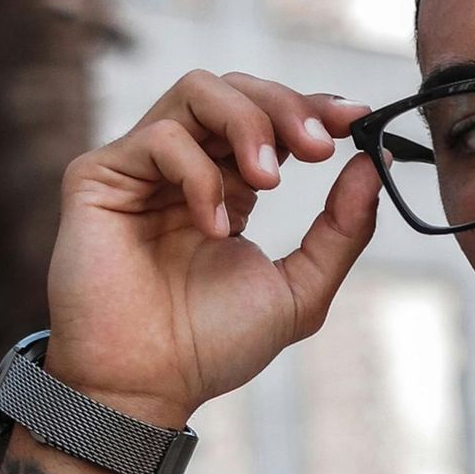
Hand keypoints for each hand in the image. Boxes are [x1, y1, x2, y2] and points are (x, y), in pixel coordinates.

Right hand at [43, 72, 383, 427]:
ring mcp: (142, 167)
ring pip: (197, 90)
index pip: (270, 118)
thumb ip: (341, 230)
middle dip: (286, 107)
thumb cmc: (213, 345)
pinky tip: (214, 227)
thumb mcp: (300, 288)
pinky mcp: (100, 175)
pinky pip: (160, 137)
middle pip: (237, 88)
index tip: (355, 120)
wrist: (149, 385)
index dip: (312, 107)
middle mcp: (185, 167)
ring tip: (271, 181)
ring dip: (248, 124)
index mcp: (230, 187)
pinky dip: (200, 175)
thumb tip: (374, 163)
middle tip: (320, 147)